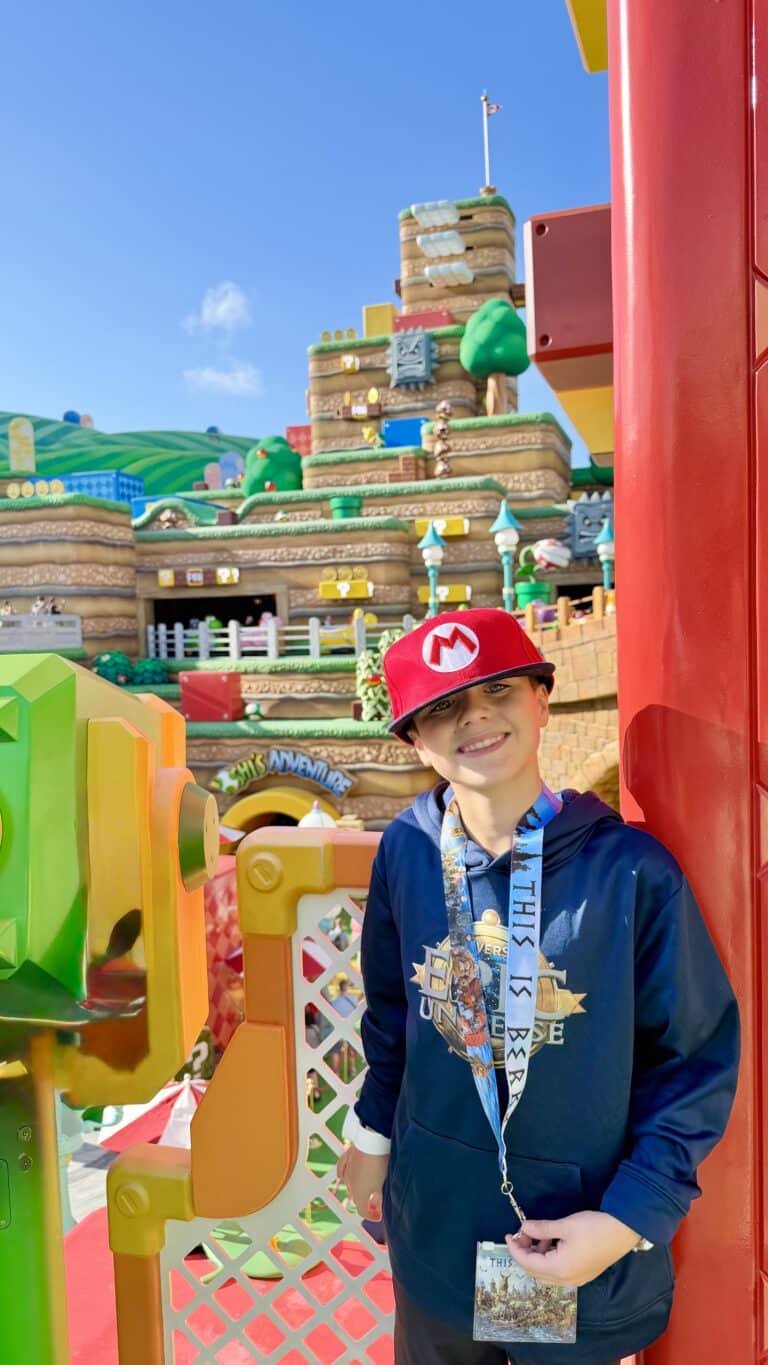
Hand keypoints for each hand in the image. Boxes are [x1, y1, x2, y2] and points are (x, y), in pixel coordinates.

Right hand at [336, 1145, 388, 1221]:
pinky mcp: (346, 1157)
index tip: (378, 1216)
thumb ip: (380, 1197)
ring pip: (348, 1185)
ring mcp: (347, 1170)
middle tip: (375, 1203)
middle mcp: (350, 1183)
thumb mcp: (383, 1182)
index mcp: (360, 1192)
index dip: (370, 1215)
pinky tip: (345, 1177)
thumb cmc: (380, 1161)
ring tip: (366, 1189)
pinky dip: (344, 1175)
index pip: (362, 1211)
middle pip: (355, 1198)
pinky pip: (342, 1170)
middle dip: (365, 1203)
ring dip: (357, 1190)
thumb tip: (378, 1205)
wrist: (373, 1138)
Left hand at [505, 1211, 641, 1286]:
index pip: (528, 1264)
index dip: (515, 1249)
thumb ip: (541, 1229)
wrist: (622, 1231)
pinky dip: (550, 1258)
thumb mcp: (564, 1225)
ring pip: (547, 1272)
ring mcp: (576, 1279)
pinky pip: (558, 1271)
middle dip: (526, 1252)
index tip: (508, 1235)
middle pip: (536, 1271)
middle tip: (523, 1233)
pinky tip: (553, 1241)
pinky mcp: (582, 1274)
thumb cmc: (593, 1227)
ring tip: (540, 1234)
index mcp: (560, 1269)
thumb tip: (523, 1228)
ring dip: (538, 1255)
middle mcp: (566, 1280)